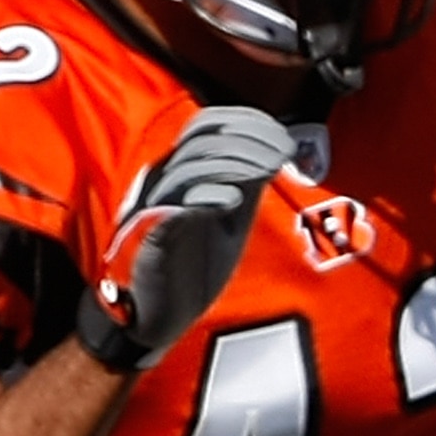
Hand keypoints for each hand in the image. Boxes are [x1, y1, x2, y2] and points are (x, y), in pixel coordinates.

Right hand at [77, 106, 297, 373]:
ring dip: (234, 163)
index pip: (208, 126)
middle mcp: (166, 179)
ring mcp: (156, 203)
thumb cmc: (197, 263)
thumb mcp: (233, 218)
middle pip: (201, 139)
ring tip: (268, 169)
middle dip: (247, 139)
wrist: (164, 312)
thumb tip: (275, 152)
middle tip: (283, 152)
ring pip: (189, 166)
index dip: (246, 123)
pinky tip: (233, 200)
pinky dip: (205, 197)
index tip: (285, 137)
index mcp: (184, 170)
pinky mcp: (151, 233)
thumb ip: (247, 186)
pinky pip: (172, 206)